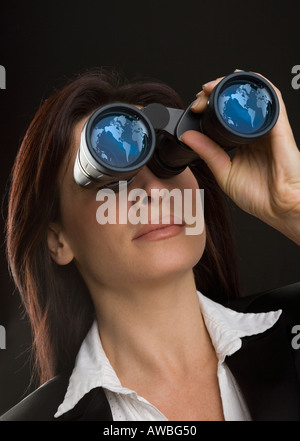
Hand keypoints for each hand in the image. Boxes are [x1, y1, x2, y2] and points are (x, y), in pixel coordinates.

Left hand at [181, 71, 299, 244]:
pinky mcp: (278, 126)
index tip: (196, 107)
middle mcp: (255, 132)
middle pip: (237, 102)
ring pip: (252, 95)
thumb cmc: (259, 195)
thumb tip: (188, 136)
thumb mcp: (224, 172)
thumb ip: (208, 152)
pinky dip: (257, 85)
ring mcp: (267, 127)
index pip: (226, 116)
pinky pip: (271, 98)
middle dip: (216, 92)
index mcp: (243, 142)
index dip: (210, 107)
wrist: (279, 207)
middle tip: (201, 95)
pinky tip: (242, 80)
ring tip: (213, 86)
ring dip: (232, 86)